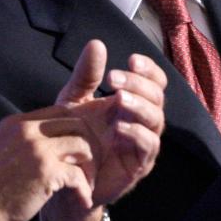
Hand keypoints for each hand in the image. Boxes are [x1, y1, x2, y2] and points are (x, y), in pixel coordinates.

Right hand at [0, 107, 95, 220]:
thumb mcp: (0, 151)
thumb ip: (23, 142)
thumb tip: (47, 143)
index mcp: (16, 124)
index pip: (60, 112)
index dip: (76, 130)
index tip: (79, 151)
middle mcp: (27, 130)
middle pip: (77, 123)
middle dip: (90, 146)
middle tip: (90, 167)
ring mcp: (37, 149)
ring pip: (82, 146)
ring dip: (90, 168)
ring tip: (87, 185)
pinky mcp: (45, 172)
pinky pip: (78, 175)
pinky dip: (84, 190)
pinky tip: (82, 201)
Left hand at [41, 40, 164, 220]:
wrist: (64, 177)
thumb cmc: (73, 137)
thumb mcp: (74, 101)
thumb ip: (86, 76)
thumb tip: (97, 44)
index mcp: (132, 102)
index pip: (153, 81)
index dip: (148, 69)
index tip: (131, 59)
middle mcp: (142, 121)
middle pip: (157, 96)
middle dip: (139, 84)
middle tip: (115, 78)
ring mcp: (143, 143)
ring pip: (156, 120)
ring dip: (140, 106)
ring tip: (119, 98)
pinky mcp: (139, 165)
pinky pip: (148, 146)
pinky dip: (136, 134)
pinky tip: (118, 127)